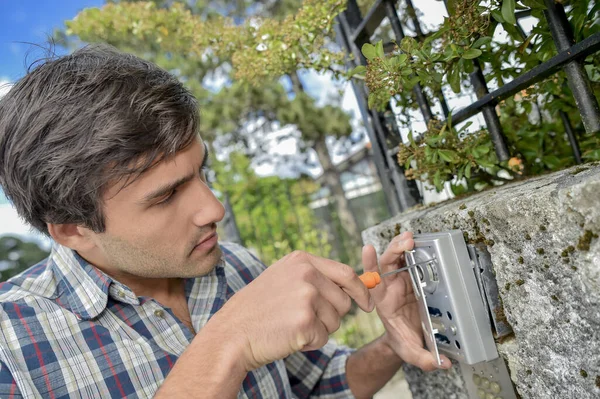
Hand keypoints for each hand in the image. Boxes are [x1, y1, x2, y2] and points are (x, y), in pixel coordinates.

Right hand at [207, 251, 373, 371]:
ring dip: (319, 330)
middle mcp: (307, 274)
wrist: (232, 333)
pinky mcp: (306, 321)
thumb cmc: (258, 309)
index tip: (367, 304)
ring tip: (290, 325)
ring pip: (336, 321)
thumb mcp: (284, 279)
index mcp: (302, 260)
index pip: (346, 273)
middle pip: (344, 301)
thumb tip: (357, 286)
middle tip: (301, 318)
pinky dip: (309, 343)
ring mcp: (307, 296)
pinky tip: (288, 336)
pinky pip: (323, 338)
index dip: (361, 290)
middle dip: (331, 316)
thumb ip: (315, 277)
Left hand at [362, 232, 450, 370]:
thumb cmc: (404, 341)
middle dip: (393, 250)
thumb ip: (424, 359)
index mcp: (383, 302)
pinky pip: (410, 260)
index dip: (370, 265)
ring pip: (397, 258)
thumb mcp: (412, 352)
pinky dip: (413, 250)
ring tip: (410, 237)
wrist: (407, 337)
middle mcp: (389, 287)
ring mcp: (400, 280)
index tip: (368, 249)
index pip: (372, 281)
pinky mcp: (412, 277)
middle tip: (405, 242)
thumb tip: (440, 364)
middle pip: (386, 264)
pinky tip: (418, 241)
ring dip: (401, 245)